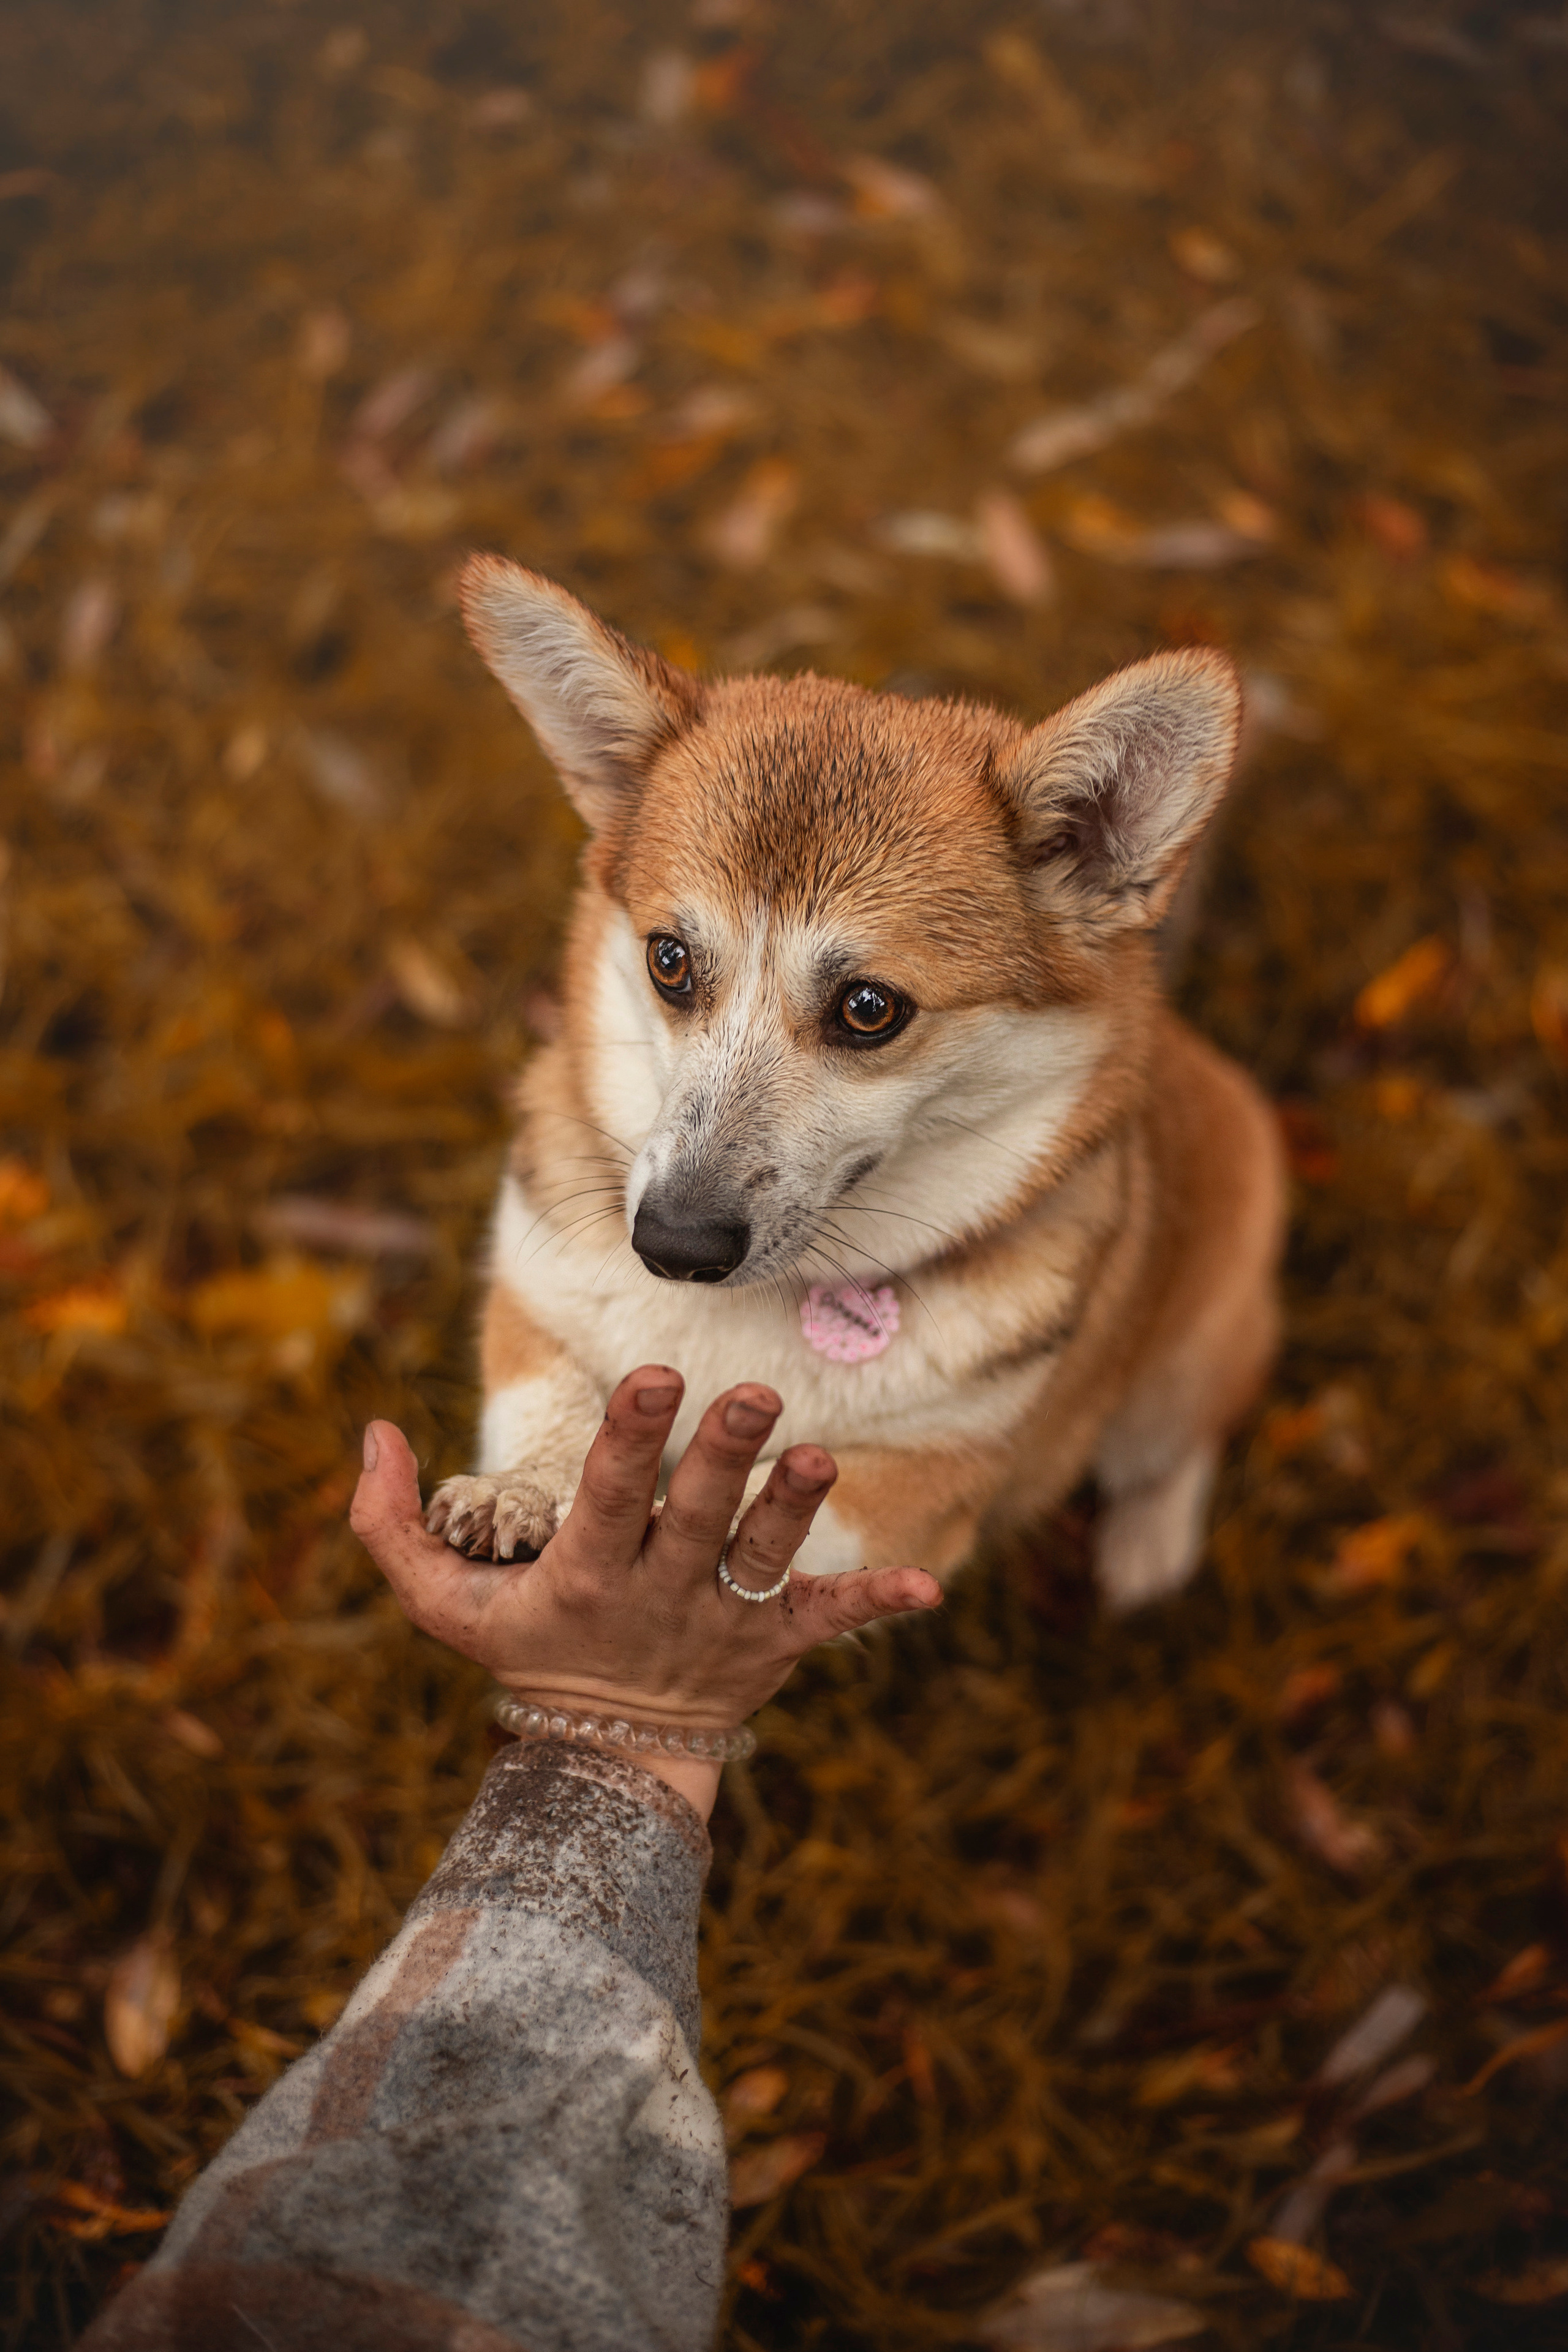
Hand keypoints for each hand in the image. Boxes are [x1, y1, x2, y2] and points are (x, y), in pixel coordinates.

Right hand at [350, 1365, 941, 1816]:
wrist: (599, 1759)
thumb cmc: (520, 1650)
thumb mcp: (439, 1604)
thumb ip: (392, 1524)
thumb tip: (370, 1431)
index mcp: (584, 1578)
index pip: (607, 1500)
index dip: (628, 1439)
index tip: (651, 1378)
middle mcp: (659, 1599)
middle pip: (695, 1519)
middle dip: (722, 1458)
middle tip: (752, 1395)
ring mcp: (721, 1626)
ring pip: (764, 1559)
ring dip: (793, 1510)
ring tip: (820, 1457)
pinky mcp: (773, 1648)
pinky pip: (827, 1624)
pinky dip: (873, 1605)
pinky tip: (926, 1587)